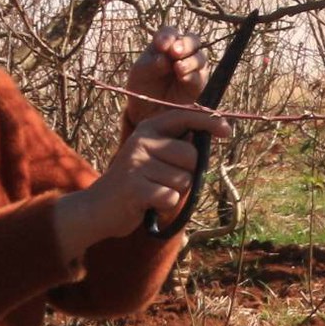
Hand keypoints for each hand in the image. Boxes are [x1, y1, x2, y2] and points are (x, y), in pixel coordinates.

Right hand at [53, 105, 232, 258]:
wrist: (96, 208)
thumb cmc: (135, 183)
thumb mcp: (152, 156)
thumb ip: (177, 145)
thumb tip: (213, 133)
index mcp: (148, 129)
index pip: (185, 116)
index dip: (210, 122)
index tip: (228, 131)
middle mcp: (142, 141)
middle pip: (192, 156)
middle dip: (187, 174)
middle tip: (163, 181)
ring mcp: (136, 163)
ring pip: (184, 180)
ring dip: (174, 192)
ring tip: (152, 192)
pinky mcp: (134, 187)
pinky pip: (171, 198)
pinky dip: (165, 206)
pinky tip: (147, 204)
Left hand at [121, 26, 204, 129]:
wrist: (146, 111)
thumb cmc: (143, 85)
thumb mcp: (141, 71)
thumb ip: (152, 62)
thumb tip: (166, 59)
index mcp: (166, 44)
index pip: (171, 32)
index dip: (168, 36)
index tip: (160, 46)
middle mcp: (182, 52)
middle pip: (192, 40)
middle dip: (185, 44)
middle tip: (175, 52)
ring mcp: (193, 66)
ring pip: (200, 57)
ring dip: (190, 61)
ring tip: (178, 68)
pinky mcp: (198, 82)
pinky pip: (200, 76)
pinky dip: (192, 75)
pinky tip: (183, 78)